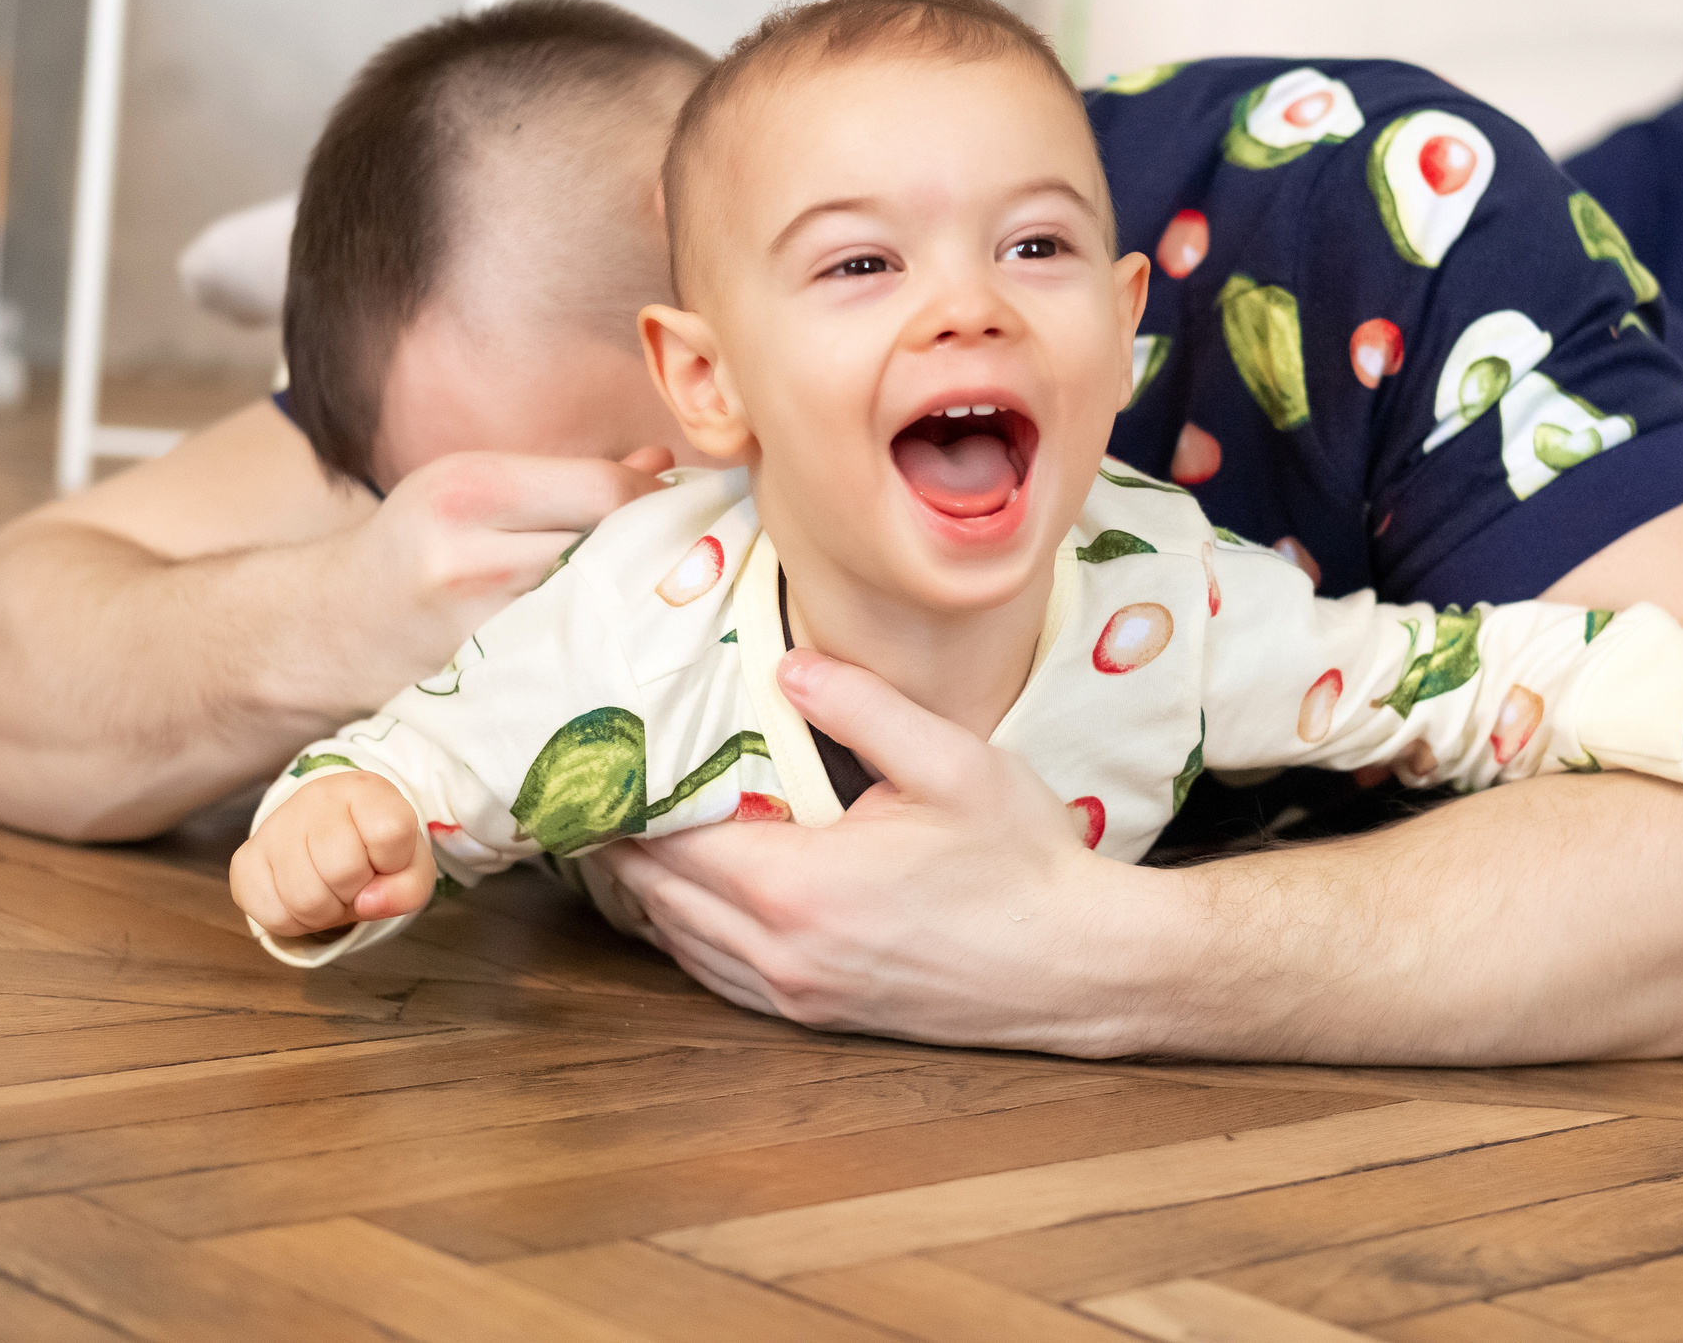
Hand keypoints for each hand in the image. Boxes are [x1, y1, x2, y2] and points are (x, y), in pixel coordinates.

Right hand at [230, 769, 434, 936]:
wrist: (330, 839)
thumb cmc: (375, 852)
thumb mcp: (410, 867)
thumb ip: (408, 889)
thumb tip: (368, 904)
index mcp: (365, 790)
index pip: (389, 831)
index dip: (393, 860)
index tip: (386, 856)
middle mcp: (315, 798)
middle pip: (343, 870)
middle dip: (356, 890)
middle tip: (355, 880)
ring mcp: (275, 827)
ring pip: (305, 898)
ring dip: (326, 912)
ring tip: (331, 890)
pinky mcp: (245, 859)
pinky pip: (273, 915)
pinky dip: (295, 922)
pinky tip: (303, 897)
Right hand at [320, 447, 672, 690]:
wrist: (327, 632)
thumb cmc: (414, 547)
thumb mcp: (476, 488)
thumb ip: (570, 479)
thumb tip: (662, 466)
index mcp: (471, 489)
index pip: (607, 491)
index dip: (659, 502)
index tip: (684, 511)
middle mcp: (472, 558)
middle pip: (611, 551)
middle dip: (657, 554)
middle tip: (691, 559)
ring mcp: (479, 630)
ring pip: (602, 610)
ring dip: (640, 604)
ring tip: (658, 598)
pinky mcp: (487, 685)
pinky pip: (576, 658)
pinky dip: (605, 647)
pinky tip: (618, 642)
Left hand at [595, 647, 1148, 1053]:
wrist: (1080, 967)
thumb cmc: (1023, 861)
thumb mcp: (952, 762)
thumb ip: (862, 708)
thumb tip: (785, 666)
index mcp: (798, 888)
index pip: (669, 842)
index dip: (626, 800)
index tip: (604, 754)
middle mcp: (780, 952)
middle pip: (656, 896)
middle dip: (622, 841)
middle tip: (602, 783)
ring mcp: (796, 993)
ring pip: (678, 942)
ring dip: (648, 889)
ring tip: (631, 829)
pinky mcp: (818, 1016)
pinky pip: (717, 976)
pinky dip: (687, 932)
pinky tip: (690, 894)